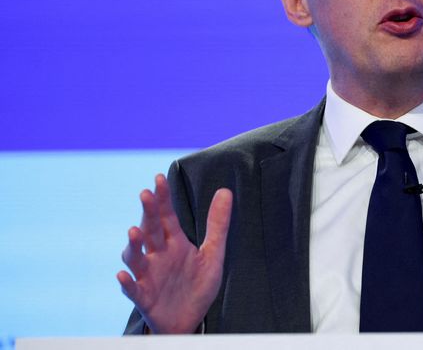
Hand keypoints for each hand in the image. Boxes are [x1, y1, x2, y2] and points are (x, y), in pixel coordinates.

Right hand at [117, 174, 231, 333]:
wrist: (190, 320)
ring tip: (134, 230)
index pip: (166, 215)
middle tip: (146, 193)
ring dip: (133, 245)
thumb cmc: (197, 285)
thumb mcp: (213, 254)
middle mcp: (158, 255)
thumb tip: (224, 190)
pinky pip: (132, 289)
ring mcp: (148, 275)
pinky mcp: (144, 297)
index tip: (159, 178)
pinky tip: (123, 275)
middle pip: (150, 230)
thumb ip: (217, 224)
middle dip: (147, 212)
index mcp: (174, 243)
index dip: (163, 197)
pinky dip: (126, 283)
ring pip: (135, 257)